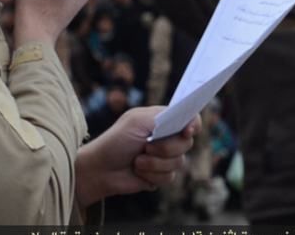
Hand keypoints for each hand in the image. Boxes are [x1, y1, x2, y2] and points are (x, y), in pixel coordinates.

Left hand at [75, 107, 200, 208]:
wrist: (100, 169)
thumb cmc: (116, 141)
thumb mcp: (137, 122)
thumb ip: (162, 117)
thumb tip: (185, 121)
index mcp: (162, 120)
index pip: (190, 118)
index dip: (193, 125)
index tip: (187, 132)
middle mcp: (167, 137)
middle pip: (186, 143)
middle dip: (166, 148)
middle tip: (146, 146)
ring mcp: (164, 157)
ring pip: (179, 162)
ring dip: (155, 163)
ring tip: (137, 161)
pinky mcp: (160, 174)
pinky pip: (169, 177)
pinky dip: (152, 175)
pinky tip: (138, 172)